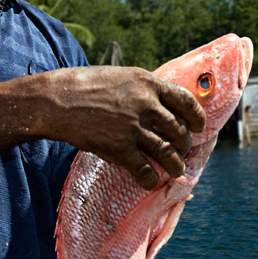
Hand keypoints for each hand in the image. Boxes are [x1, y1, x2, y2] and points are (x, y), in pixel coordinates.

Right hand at [32, 66, 206, 189]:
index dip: (197, 117)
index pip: (186, 101)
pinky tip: (150, 181)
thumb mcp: (123, 77)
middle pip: (180, 131)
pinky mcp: (119, 148)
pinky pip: (146, 170)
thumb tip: (164, 104)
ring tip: (175, 170)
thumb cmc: (88, 86)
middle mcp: (146, 105)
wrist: (59, 100)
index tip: (198, 127)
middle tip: (181, 151)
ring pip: (169, 153)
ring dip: (176, 165)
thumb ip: (145, 90)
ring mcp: (133, 127)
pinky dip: (151, 179)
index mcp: (149, 84)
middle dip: (185, 145)